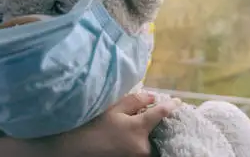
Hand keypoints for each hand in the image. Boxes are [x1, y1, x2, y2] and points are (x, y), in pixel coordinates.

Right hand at [65, 92, 180, 156]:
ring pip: (149, 142)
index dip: (171, 105)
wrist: (72, 151)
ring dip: (147, 135)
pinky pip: (142, 150)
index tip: (177, 101)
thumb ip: (134, 102)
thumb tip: (152, 97)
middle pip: (156, 131)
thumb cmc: (90, 127)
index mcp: (139, 129)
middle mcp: (143, 147)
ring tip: (134, 128)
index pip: (161, 113)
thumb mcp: (111, 109)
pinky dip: (141, 143)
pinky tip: (130, 137)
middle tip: (150, 115)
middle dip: (155, 123)